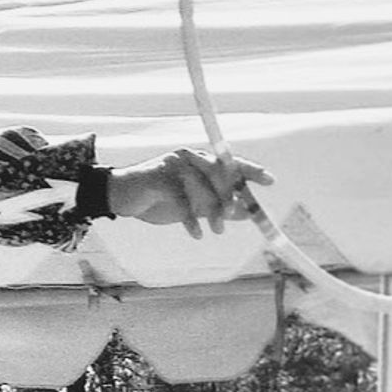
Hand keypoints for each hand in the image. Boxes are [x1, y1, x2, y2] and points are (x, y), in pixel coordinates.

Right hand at [107, 149, 272, 237]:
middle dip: (229, 196)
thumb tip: (246, 213)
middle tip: (234, 215)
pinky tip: (196, 233)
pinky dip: (190, 218)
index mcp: (200, 161)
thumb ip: (218, 207)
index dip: (251, 170)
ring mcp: (174, 164)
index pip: (230, 162)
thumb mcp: (194, 206)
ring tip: (216, 230)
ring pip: (202, 185)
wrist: (122, 197)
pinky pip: (181, 197)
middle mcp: (190, 158)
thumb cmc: (158, 200)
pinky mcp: (159, 176)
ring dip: (212, 211)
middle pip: (219, 172)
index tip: (269, 180)